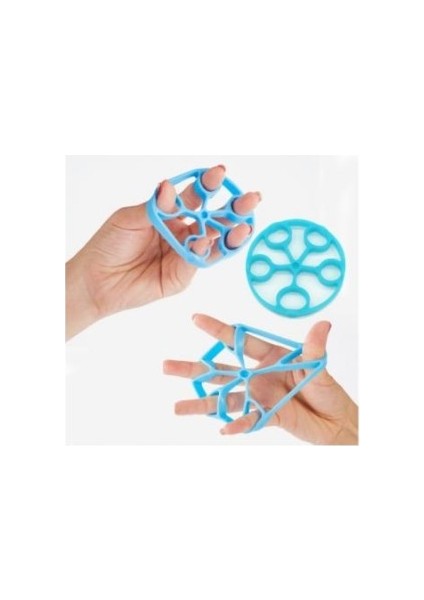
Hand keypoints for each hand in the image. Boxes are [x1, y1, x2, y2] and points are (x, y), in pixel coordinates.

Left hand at [66, 166, 260, 338]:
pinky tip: (206, 241)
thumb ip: (155, 206)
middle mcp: (182, 233)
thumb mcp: (130, 218)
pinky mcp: (181, 276)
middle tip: (251, 198)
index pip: (196, 197)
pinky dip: (202, 251)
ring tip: (245, 225)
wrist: (95, 278)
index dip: (209, 185)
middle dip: (234, 209)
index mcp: (171, 214)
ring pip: (214, 243)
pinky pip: (196, 262)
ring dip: (231, 234)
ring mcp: (183, 255)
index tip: (220, 172)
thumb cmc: (108, 244)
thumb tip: (169, 186)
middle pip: (214, 220)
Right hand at [163, 314, 357, 444]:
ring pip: (225, 399)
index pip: (239, 341)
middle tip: (166, 366)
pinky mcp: (265, 417)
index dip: (218, 330)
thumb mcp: (320, 365)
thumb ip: (315, 347)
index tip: (195, 319)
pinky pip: (247, 420)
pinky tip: (223, 428)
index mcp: (269, 356)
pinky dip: (236, 424)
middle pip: (220, 372)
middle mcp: (258, 376)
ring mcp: (258, 397)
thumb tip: (323, 324)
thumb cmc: (327, 389)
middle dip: (193, 368)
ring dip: (201, 403)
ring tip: (177, 407)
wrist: (336, 421)